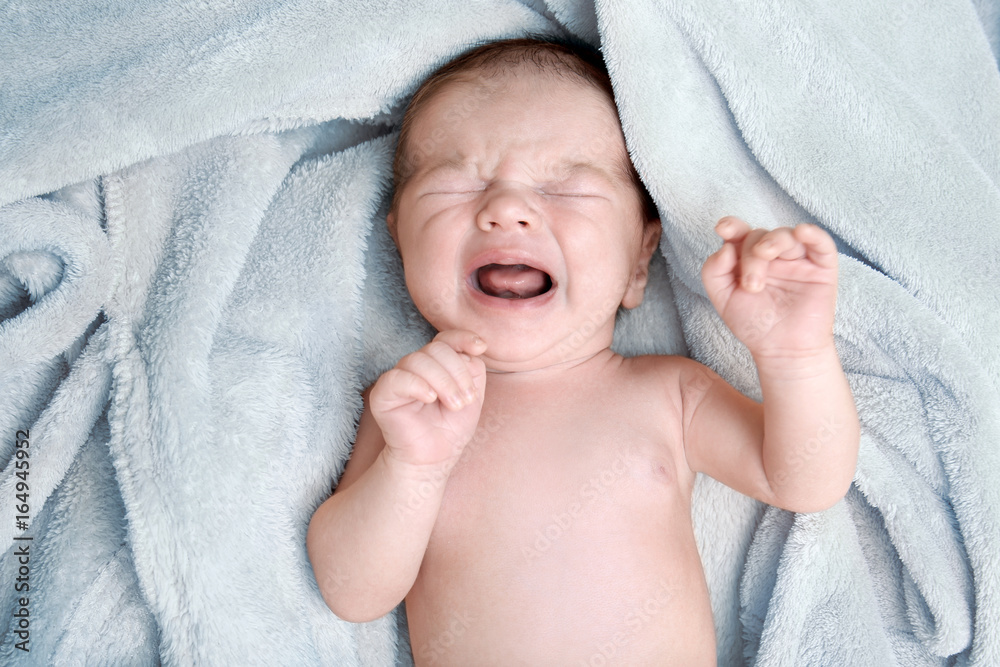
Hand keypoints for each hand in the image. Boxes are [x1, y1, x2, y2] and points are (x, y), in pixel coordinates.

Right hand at [369, 329, 487, 469]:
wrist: (435, 458)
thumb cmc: (451, 427)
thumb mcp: (473, 396)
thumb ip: (473, 371)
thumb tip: (469, 353)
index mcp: (437, 363)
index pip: (447, 338)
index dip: (463, 337)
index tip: (480, 347)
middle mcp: (417, 366)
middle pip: (437, 348)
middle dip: (458, 373)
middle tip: (466, 401)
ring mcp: (399, 377)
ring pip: (419, 360)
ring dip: (444, 382)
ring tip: (454, 406)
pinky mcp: (383, 393)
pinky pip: (398, 378)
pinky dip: (418, 385)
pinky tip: (430, 399)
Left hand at [701, 217, 838, 359]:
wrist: (782, 350)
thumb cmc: (755, 325)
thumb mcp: (723, 299)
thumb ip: (714, 272)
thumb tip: (725, 246)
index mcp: (748, 260)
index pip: (740, 234)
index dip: (732, 226)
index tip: (723, 229)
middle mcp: (773, 256)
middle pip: (759, 236)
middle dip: (751, 257)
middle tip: (751, 286)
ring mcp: (797, 260)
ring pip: (786, 235)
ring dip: (772, 245)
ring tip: (762, 277)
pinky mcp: (822, 268)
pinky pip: (821, 242)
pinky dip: (812, 234)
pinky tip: (801, 232)